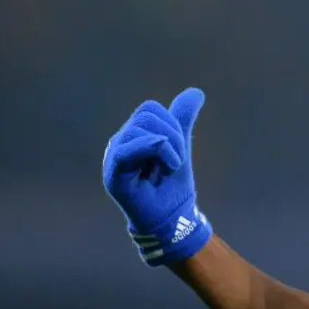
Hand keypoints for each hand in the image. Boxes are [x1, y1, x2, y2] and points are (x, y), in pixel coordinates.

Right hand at [102, 88, 212, 265]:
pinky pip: (127, 150)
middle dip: (172, 134)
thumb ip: (182, 118)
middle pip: (146, 114)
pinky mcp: (113, 175)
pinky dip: (154, 149)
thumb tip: (195, 92)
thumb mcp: (180, 144)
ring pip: (140, 128)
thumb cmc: (172, 183)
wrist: (172, 217)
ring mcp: (113, 158)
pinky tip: (167, 164)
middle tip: (175, 160)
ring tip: (168, 168)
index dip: (171, 123)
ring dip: (168, 146)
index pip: (150, 108)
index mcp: (132, 134)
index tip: (178, 148)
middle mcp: (119, 142)